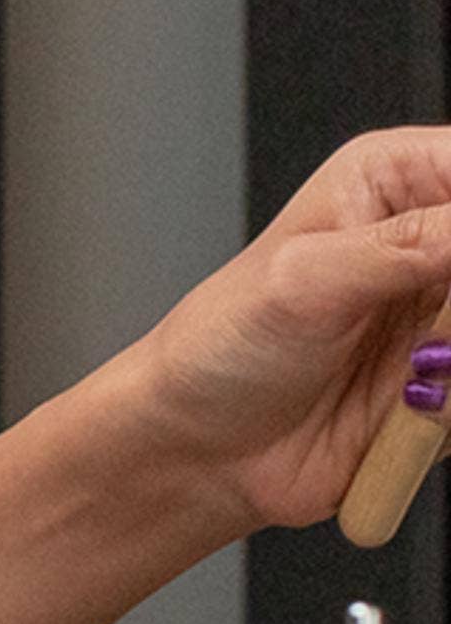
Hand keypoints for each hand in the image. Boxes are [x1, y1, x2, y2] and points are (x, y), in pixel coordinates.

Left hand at [125, 128, 450, 531]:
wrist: (198, 445)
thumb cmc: (220, 345)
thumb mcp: (308, 279)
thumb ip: (408, 245)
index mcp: (391, 178)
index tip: (444, 270)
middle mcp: (428, 236)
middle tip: (423, 337)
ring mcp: (444, 309)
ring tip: (413, 370)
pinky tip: (412, 404)